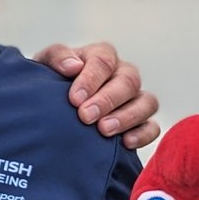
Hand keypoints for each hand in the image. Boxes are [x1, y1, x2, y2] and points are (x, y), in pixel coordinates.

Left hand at [34, 41, 158, 149]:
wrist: (49, 106)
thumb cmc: (49, 81)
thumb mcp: (45, 65)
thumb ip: (57, 57)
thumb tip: (73, 66)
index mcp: (100, 56)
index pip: (103, 60)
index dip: (90, 79)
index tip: (74, 98)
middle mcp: (122, 74)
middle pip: (128, 81)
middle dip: (107, 100)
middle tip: (85, 116)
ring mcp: (134, 98)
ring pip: (146, 102)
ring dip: (127, 117)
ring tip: (104, 130)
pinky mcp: (141, 122)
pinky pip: (152, 127)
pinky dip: (143, 135)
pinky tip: (125, 143)